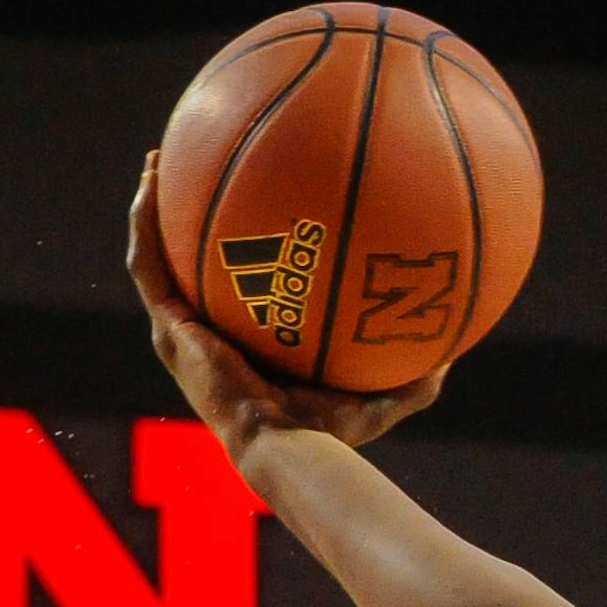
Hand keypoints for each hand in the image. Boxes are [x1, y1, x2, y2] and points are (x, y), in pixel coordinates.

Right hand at [129, 150, 446, 462]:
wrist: (287, 446)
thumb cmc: (333, 433)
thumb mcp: (383, 395)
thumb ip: (417, 371)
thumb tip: (460, 345)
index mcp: (248, 347)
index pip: (236, 293)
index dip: (237, 256)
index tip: (250, 214)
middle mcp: (208, 337)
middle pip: (189, 267)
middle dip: (186, 219)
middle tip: (194, 169)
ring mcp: (183, 333)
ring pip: (156, 257)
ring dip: (152, 209)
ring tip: (157, 161)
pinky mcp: (170, 329)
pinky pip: (149, 266)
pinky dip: (146, 224)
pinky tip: (152, 183)